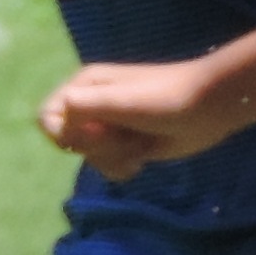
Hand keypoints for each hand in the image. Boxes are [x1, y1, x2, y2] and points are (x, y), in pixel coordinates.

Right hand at [39, 59, 235, 182]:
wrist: (207, 109)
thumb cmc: (165, 98)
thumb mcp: (120, 100)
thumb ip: (82, 107)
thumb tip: (56, 124)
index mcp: (84, 86)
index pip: (47, 116)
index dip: (66, 133)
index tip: (96, 134)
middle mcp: (91, 105)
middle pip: (67, 141)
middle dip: (96, 147)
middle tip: (125, 137)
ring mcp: (107, 127)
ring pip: (87, 157)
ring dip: (112, 158)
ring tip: (139, 147)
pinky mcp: (124, 145)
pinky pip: (104, 167)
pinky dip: (121, 168)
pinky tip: (141, 160)